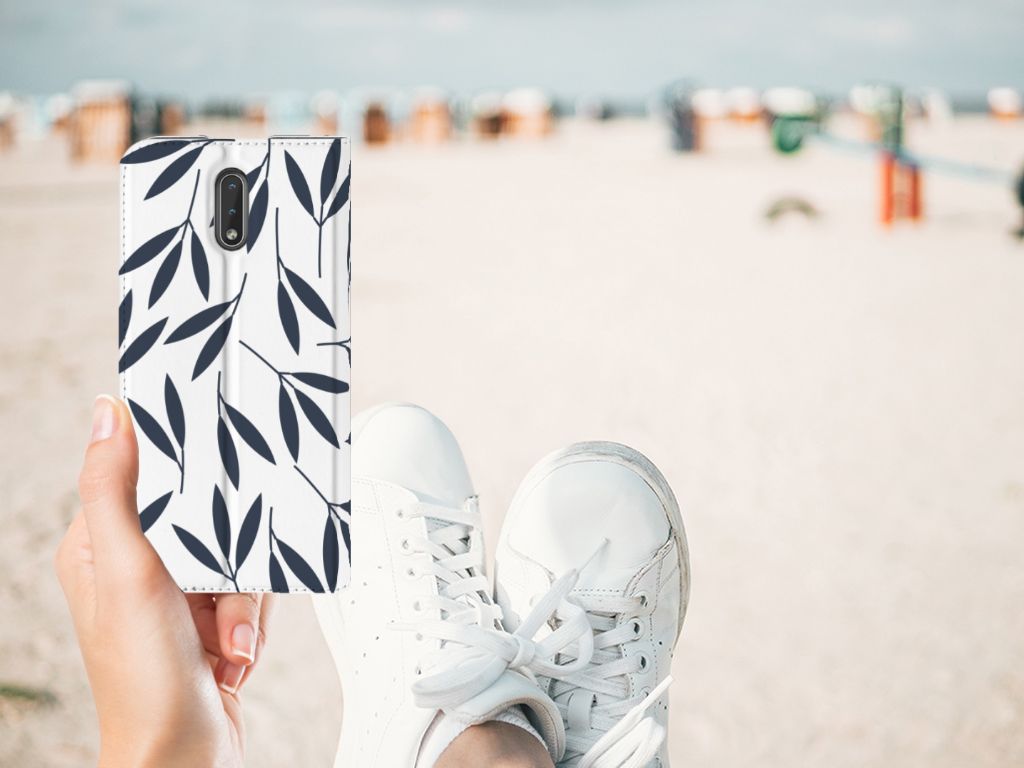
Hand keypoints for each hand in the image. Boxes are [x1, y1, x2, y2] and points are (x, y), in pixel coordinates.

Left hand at [55, 395, 273, 767]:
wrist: (185, 756)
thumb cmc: (144, 681)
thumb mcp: (128, 573)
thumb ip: (113, 491)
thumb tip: (107, 414)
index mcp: (100, 544)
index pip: (143, 474)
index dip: (182, 468)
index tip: (213, 461)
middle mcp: (137, 564)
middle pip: (205, 514)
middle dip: (227, 559)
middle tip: (218, 592)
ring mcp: (176, 592)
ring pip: (236, 552)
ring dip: (241, 599)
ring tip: (226, 638)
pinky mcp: (210, 614)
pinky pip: (251, 587)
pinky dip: (251, 619)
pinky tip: (234, 650)